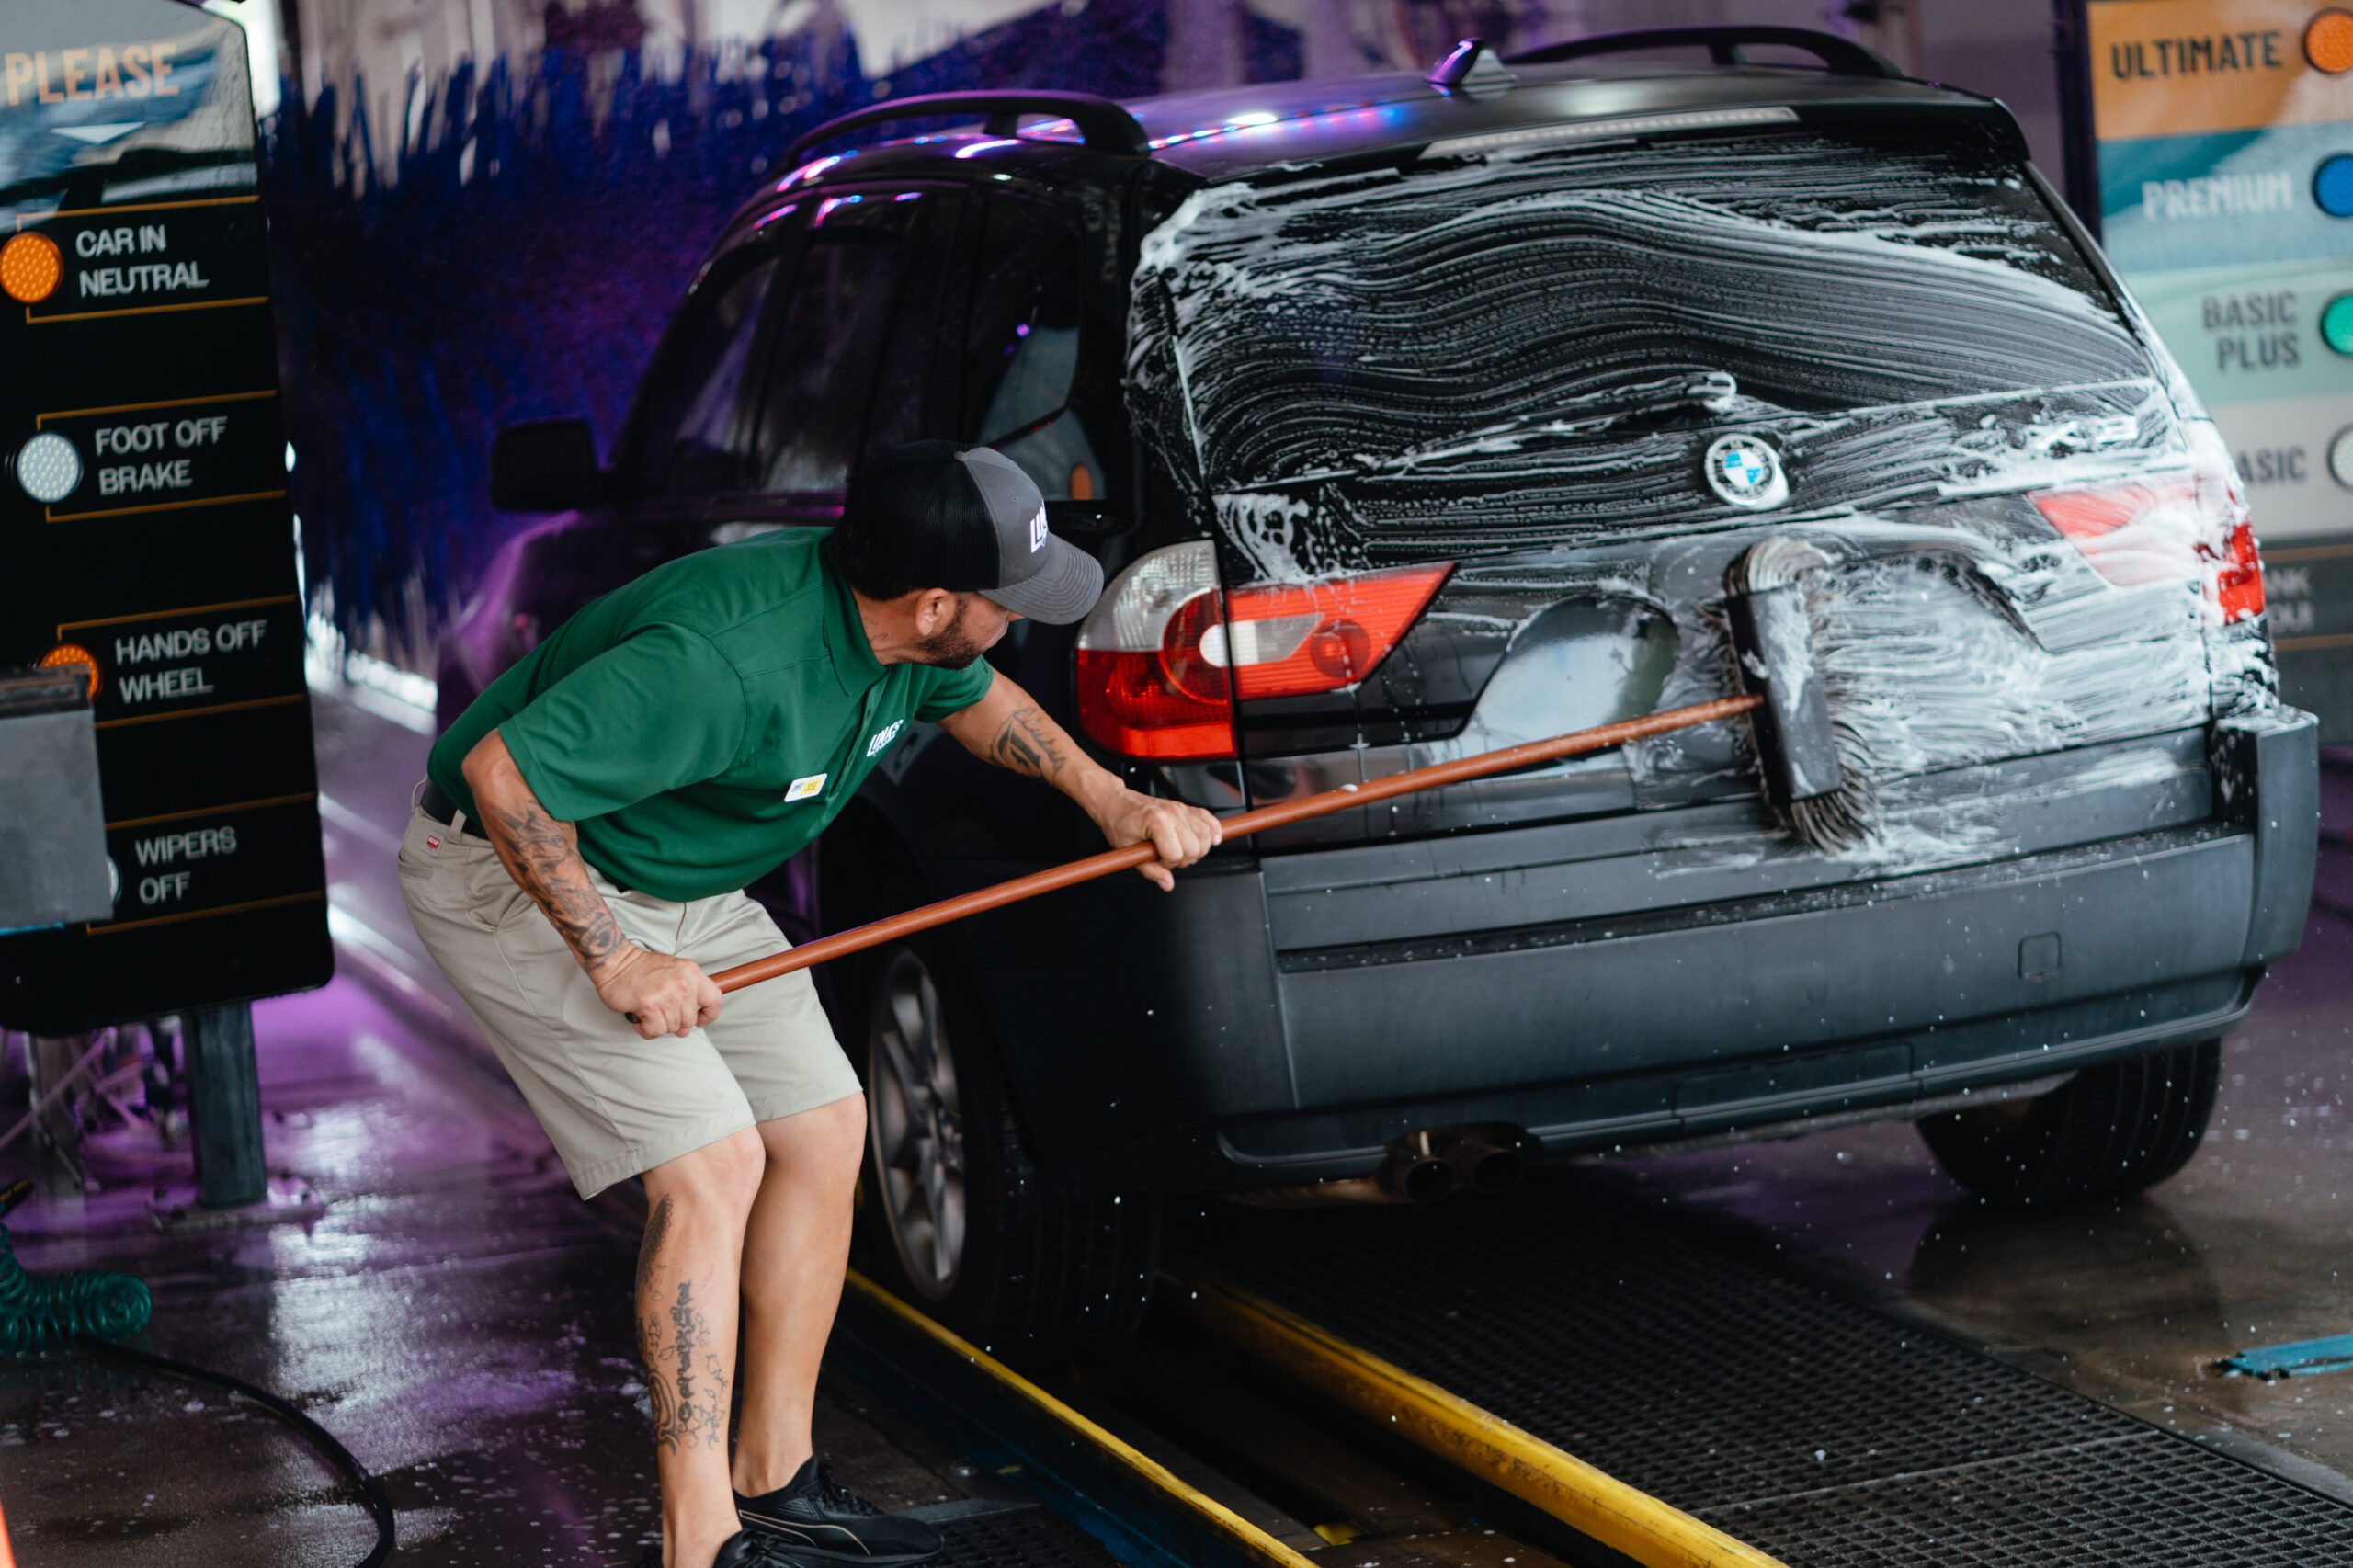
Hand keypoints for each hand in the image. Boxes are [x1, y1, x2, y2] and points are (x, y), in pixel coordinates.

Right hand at [596, 945, 723, 1038]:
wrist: (616, 962)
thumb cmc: (643, 969)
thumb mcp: (676, 970)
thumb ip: (688, 991)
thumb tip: (691, 1022)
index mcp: (692, 973)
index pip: (714, 999)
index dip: (709, 1014)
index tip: (700, 1019)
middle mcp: (684, 984)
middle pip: (690, 1020)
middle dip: (676, 1022)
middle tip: (662, 1015)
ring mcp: (668, 995)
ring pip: (672, 1027)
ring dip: (659, 1025)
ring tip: (649, 1013)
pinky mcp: (651, 1006)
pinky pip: (656, 1031)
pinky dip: (647, 1030)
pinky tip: (641, 1020)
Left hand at [1091, 788, 1223, 891]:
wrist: (1116, 803)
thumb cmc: (1119, 823)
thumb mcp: (1127, 851)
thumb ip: (1150, 870)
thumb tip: (1167, 883)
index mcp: (1157, 822)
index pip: (1176, 854)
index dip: (1165, 863)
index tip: (1154, 859)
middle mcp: (1173, 813)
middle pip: (1195, 848)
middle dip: (1181, 859)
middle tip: (1165, 856)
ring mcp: (1182, 809)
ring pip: (1206, 837)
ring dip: (1197, 850)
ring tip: (1180, 850)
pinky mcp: (1187, 808)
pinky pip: (1210, 820)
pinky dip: (1214, 831)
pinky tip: (1211, 840)